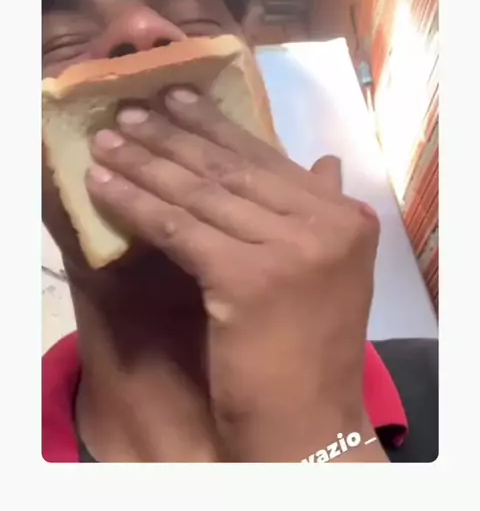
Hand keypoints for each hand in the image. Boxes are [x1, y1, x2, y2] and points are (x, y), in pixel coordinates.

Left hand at [86, 87, 384, 461]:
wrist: (309, 424)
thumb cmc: (309, 350)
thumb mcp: (326, 272)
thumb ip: (319, 212)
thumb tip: (323, 162)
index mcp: (347, 217)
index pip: (268, 161)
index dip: (217, 127)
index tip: (177, 100)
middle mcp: (327, 224)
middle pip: (232, 169)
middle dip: (174, 137)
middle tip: (131, 111)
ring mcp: (292, 249)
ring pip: (201, 194)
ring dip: (146, 165)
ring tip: (109, 143)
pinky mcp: (250, 276)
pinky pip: (179, 228)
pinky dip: (137, 204)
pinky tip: (106, 187)